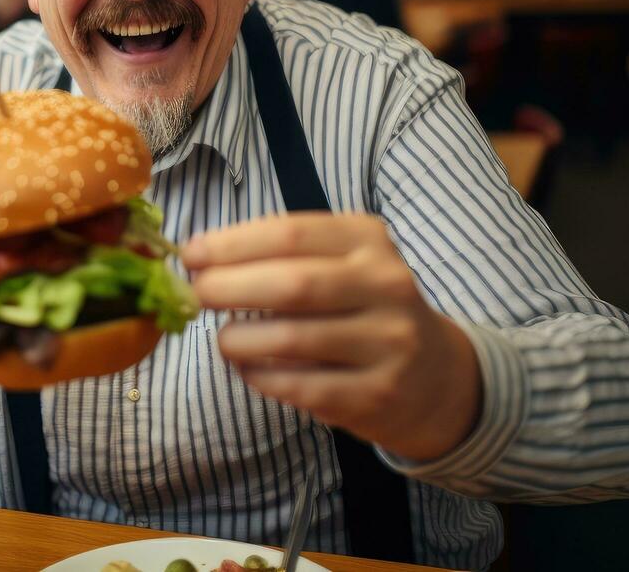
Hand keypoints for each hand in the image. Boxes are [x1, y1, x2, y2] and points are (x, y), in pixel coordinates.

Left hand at [183, 212, 481, 461]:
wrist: (437, 377)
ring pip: (293, 340)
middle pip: (292, 284)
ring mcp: (387, 342)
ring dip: (240, 340)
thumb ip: (283, 256)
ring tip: (223, 340)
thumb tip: (200, 259)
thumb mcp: (342, 263)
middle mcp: (386, 285)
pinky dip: (263, 377)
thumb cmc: (365, 308)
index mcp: (368, 240)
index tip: (191, 255)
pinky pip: (302, 386)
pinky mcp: (377, 394)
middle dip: (229, 288)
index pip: (290, 234)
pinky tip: (250, 369)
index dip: (231, 244)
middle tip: (196, 295)